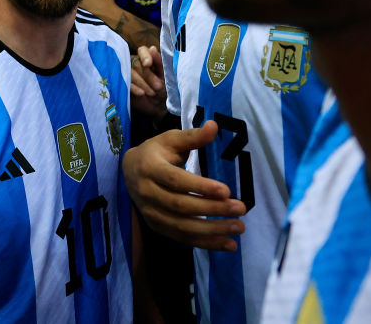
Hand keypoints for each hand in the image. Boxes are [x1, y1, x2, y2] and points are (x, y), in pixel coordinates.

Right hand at [123, 121, 247, 250]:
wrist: (129, 171)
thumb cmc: (156, 152)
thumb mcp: (171, 139)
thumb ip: (193, 136)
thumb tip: (214, 126)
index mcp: (150, 168)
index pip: (176, 181)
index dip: (200, 187)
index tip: (226, 190)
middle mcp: (147, 193)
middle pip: (181, 206)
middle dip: (213, 209)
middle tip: (240, 209)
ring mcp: (150, 213)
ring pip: (182, 226)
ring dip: (212, 230)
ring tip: (238, 227)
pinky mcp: (156, 226)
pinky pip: (182, 237)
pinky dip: (205, 243)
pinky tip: (227, 244)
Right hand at [130, 45, 165, 119]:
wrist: (161, 107)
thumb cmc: (165, 88)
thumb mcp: (165, 75)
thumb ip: (159, 62)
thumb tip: (152, 48)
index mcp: (148, 59)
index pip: (142, 50)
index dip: (145, 56)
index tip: (148, 64)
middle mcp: (136, 64)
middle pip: (137, 64)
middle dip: (148, 75)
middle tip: (158, 86)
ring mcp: (129, 74)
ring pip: (130, 73)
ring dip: (142, 83)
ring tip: (152, 92)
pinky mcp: (124, 85)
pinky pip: (126, 83)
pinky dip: (134, 88)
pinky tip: (141, 93)